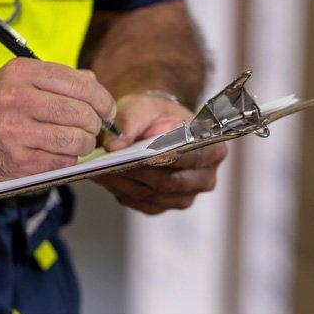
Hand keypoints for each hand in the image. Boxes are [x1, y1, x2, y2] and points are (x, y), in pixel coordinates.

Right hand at [0, 59, 115, 185]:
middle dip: (96, 123)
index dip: (102, 99)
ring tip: (76, 142)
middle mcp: (16, 99)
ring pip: (77, 140)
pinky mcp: (18, 162)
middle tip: (92, 128)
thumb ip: (58, 79)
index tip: (106, 109)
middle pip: (82, 113)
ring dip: (84, 144)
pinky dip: (66, 160)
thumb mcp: (17, 81)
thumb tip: (96, 85)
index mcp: (20, 73)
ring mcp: (16, 133)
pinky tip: (55, 154)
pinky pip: (62, 162)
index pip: (81, 84)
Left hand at [94, 92, 227, 214]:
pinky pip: (140, 203)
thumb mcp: (143, 107)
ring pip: (152, 195)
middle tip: (112, 163)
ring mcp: (184, 197)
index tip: (145, 153)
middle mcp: (204, 178)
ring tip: (101, 169)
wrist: (154, 128)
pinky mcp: (162, 206)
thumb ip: (129, 122)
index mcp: (212, 149)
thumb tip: (113, 147)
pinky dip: (121, 191)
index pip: (193, 158)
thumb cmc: (155, 115)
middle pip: (171, 182)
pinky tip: (106, 177)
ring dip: (126, 183)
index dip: (169, 157)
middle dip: (140, 172)